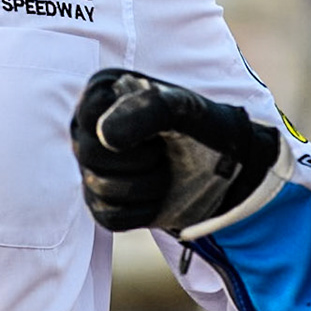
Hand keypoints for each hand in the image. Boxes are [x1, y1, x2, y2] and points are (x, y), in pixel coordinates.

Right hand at [71, 68, 280, 234]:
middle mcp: (88, 128)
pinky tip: (157, 195)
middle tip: (164, 151)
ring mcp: (91, 166)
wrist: (222, 170)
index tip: (158, 127)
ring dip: (147, 186)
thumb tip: (105, 137)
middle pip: (90, 155)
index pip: (92, 116)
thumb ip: (147, 109)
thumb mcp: (184, 109)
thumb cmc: (201, 130)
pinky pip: (109, 217)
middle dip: (141, 160)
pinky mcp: (100, 202)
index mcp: (102, 93)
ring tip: (165, 170)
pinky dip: (143, 211)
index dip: (131, 129)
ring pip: (100, 188)